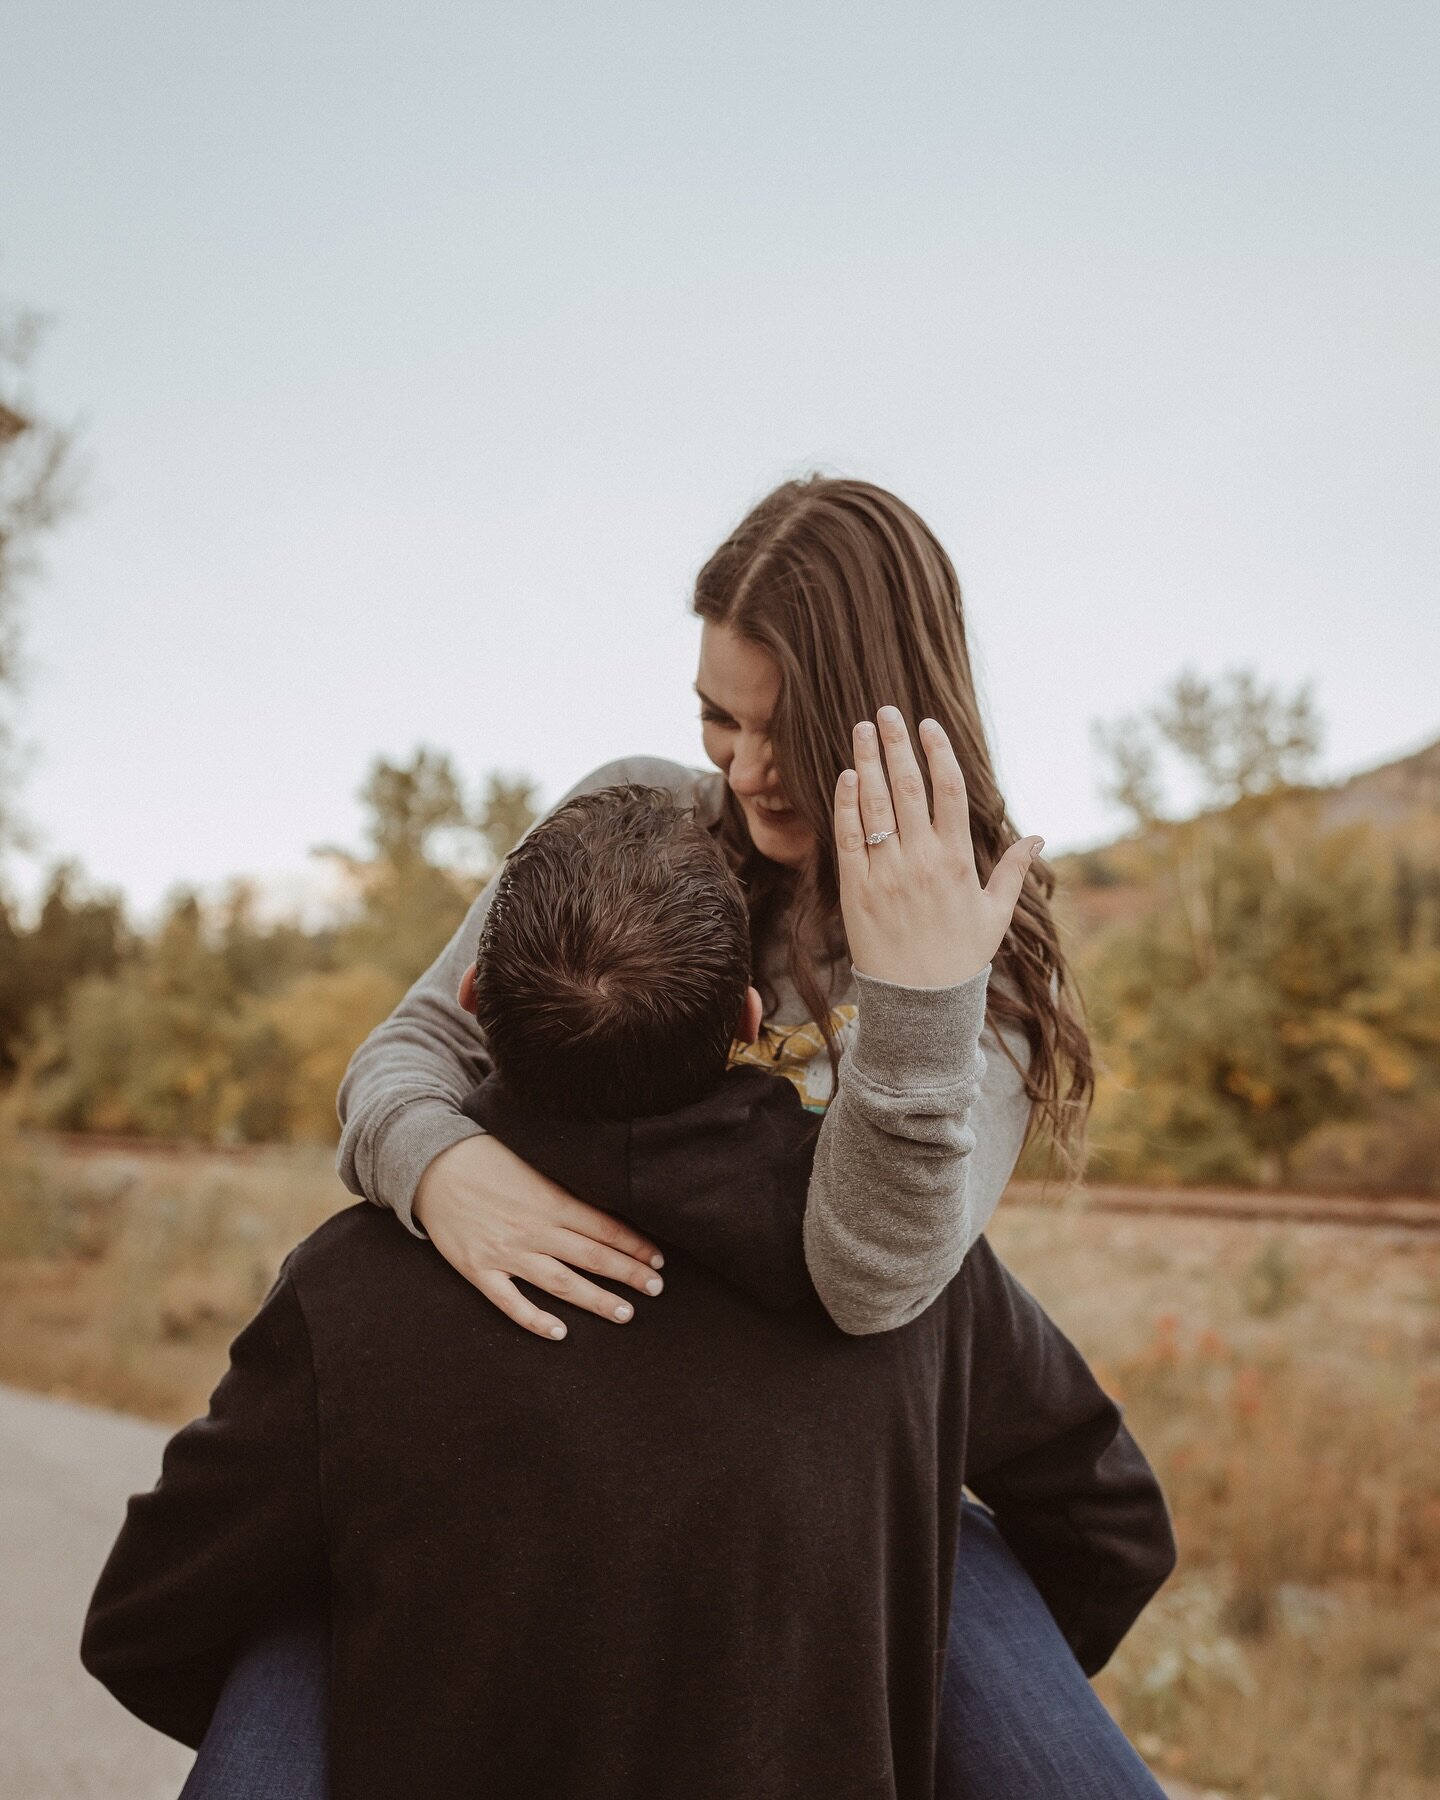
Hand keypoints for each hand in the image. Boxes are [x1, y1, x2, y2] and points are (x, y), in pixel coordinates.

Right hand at [413, 1134, 665, 1340]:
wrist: (432, 1164)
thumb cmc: (486, 1157)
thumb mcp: (532, 1162)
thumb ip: (563, 1186)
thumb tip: (604, 1202)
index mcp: (549, 1199)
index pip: (604, 1227)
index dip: (635, 1245)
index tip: (658, 1259)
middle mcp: (533, 1228)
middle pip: (591, 1256)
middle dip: (629, 1274)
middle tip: (657, 1289)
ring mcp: (505, 1251)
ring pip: (560, 1282)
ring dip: (596, 1299)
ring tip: (626, 1313)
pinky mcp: (478, 1269)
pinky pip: (510, 1301)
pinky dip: (535, 1319)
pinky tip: (559, 1333)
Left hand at [833, 706, 1043, 988]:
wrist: (919, 1002)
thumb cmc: (960, 957)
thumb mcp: (995, 915)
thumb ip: (1012, 871)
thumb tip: (1036, 836)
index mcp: (957, 861)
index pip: (949, 792)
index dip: (938, 753)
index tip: (928, 725)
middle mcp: (921, 861)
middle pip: (907, 788)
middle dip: (896, 745)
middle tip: (886, 711)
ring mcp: (886, 874)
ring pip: (874, 806)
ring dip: (867, 763)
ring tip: (862, 729)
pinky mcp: (856, 890)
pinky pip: (848, 839)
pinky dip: (846, 805)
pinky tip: (847, 776)